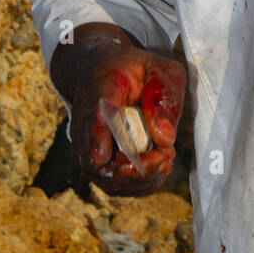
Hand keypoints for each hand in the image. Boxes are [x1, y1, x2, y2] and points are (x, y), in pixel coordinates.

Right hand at [51, 25, 185, 196]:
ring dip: (143, 179)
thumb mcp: (158, 68)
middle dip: (143, 171)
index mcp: (99, 98)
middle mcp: (84, 129)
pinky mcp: (92, 162)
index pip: (98, 132)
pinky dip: (139, 183)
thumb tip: (164, 138)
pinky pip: (113, 184)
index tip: (160, 152)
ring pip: (110, 182)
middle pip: (104, 169)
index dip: (130, 154)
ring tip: (165, 158)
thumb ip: (164, 97)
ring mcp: (85, 149)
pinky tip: (157, 165)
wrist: (97, 70)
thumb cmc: (131, 69)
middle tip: (168, 155)